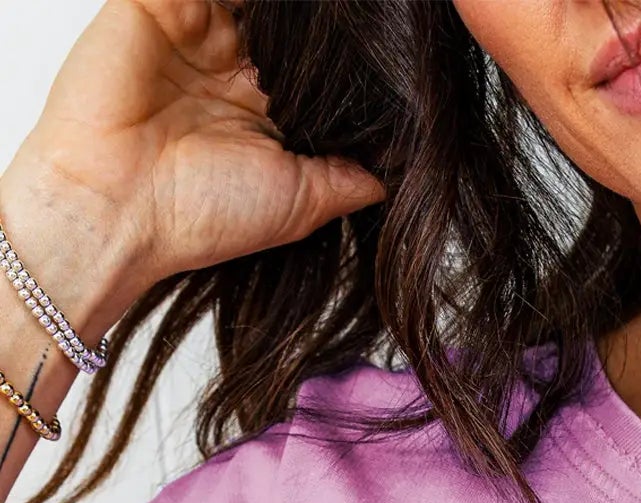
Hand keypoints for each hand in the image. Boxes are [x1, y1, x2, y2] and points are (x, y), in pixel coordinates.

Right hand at [2, 0, 384, 331]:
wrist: (118, 209)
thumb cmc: (198, 215)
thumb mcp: (299, 200)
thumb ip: (345, 179)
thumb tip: (394, 180)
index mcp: (255, 101)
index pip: (306, 57)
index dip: (337, 49)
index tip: (381, 39)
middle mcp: (222, 60)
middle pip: (280, 17)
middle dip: (314, 19)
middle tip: (363, 15)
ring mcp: (188, 26)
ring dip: (286, 5)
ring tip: (327, 9)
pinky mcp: (152, 1)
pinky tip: (273, 3)